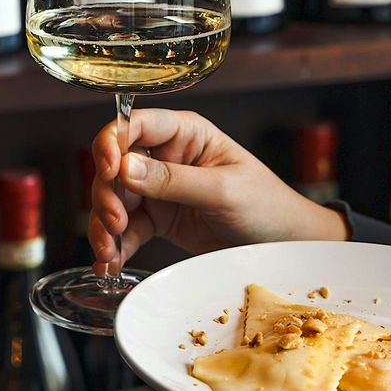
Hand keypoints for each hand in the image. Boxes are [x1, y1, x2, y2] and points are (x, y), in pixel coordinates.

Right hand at [87, 108, 348, 274]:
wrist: (286, 246)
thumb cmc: (267, 205)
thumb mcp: (222, 190)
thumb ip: (173, 180)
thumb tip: (125, 166)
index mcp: (185, 133)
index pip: (135, 125)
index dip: (112, 142)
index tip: (110, 168)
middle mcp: (166, 156)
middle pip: (115, 166)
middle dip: (107, 195)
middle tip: (115, 221)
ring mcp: (160, 189)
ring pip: (115, 199)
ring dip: (104, 225)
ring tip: (109, 252)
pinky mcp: (160, 220)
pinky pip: (127, 229)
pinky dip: (115, 246)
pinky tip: (110, 265)